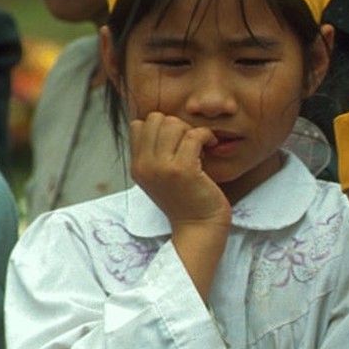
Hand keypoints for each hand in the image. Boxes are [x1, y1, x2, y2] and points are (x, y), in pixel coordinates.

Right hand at [129, 111, 229, 227]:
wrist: (199, 228)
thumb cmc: (187, 202)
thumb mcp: (160, 178)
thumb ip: (155, 154)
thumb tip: (163, 123)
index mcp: (137, 166)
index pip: (138, 125)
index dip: (160, 127)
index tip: (177, 142)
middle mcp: (144, 166)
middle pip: (155, 119)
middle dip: (176, 125)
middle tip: (190, 142)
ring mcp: (162, 167)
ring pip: (173, 124)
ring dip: (191, 130)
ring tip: (201, 146)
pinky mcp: (183, 170)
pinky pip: (193, 135)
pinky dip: (205, 136)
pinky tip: (210, 146)